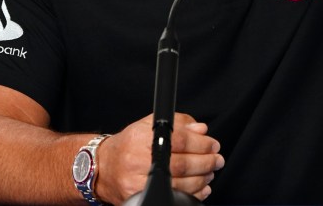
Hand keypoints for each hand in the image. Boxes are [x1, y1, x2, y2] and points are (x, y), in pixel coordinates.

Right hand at [95, 112, 223, 202]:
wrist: (105, 168)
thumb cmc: (129, 145)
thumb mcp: (148, 126)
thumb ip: (178, 124)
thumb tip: (201, 129)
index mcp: (142, 138)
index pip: (179, 140)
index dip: (201, 143)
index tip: (213, 144)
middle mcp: (139, 160)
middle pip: (182, 164)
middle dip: (206, 162)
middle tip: (217, 159)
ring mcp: (140, 182)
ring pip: (181, 184)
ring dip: (203, 178)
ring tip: (210, 171)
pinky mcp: (142, 196)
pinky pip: (175, 198)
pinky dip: (194, 194)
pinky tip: (202, 187)